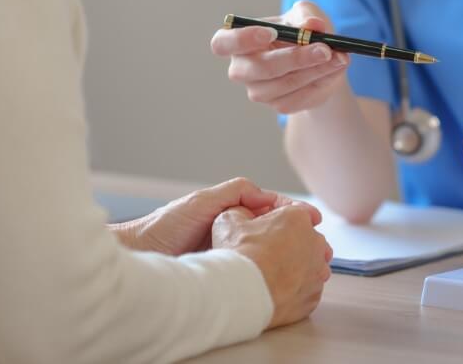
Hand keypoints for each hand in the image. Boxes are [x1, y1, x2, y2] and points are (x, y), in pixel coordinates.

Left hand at [110, 178, 317, 254]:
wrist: (142, 254)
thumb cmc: (166, 225)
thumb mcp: (203, 201)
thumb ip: (234, 192)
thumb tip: (266, 195)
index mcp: (230, 209)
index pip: (270, 207)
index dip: (293, 211)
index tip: (312, 218)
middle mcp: (232, 229)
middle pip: (273, 228)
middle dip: (298, 234)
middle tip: (320, 244)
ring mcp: (230, 249)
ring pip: (267, 247)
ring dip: (290, 251)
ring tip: (310, 259)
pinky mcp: (225, 269)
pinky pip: (254, 265)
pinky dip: (271, 267)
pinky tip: (284, 271)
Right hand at [210, 0, 349, 113]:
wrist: (322, 59)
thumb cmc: (304, 31)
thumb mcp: (307, 14)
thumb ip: (307, 16)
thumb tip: (313, 25)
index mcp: (238, 41)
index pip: (222, 44)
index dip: (242, 40)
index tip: (271, 32)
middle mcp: (242, 69)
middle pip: (259, 69)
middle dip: (295, 58)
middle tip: (325, 49)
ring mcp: (259, 91)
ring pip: (285, 84)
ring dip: (315, 70)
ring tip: (339, 56)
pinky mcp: (279, 105)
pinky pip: (299, 97)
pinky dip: (321, 82)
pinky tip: (334, 69)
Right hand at [212, 203, 332, 328]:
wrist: (241, 294)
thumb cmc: (238, 255)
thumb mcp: (229, 220)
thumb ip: (243, 212)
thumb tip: (243, 216)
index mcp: (298, 218)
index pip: (300, 211)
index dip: (284, 219)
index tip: (272, 228)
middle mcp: (315, 242)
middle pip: (307, 238)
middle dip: (293, 243)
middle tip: (269, 253)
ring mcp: (318, 270)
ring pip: (312, 265)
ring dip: (298, 267)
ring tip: (273, 274)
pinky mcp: (314, 295)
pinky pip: (308, 288)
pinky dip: (296, 289)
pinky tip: (277, 290)